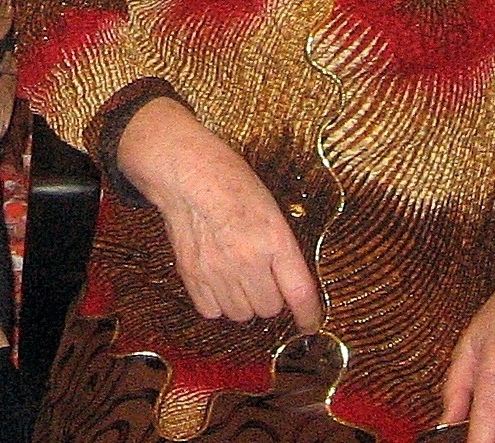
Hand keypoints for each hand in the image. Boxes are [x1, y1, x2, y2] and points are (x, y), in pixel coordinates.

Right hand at [118, 97, 322, 329]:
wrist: (185, 171)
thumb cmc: (229, 180)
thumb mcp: (270, 207)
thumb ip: (281, 248)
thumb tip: (290, 284)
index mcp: (273, 238)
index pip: (299, 293)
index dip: (308, 315)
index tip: (309, 323)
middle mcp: (246, 259)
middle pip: (270, 308)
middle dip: (270, 297)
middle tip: (263, 277)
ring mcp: (216, 269)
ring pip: (241, 314)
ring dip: (244, 302)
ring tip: (238, 276)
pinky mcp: (191, 273)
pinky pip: (212, 310)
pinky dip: (217, 303)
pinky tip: (218, 281)